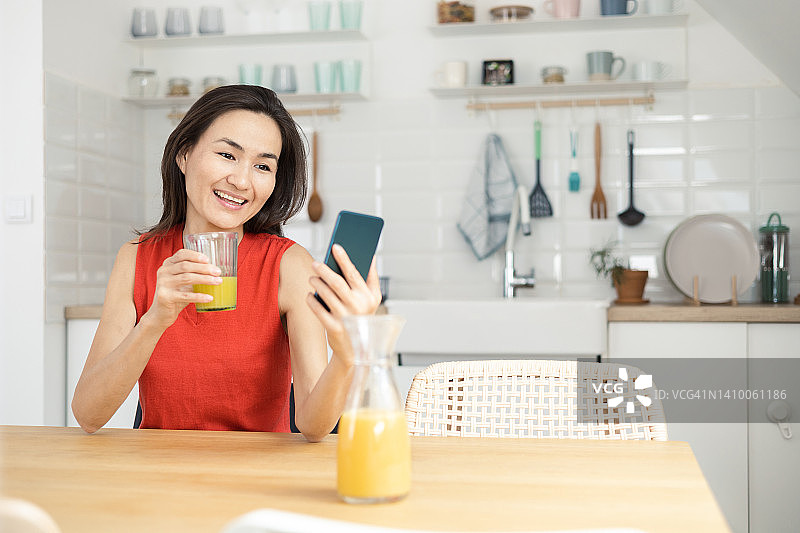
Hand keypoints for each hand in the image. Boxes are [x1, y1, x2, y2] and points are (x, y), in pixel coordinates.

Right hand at [144, 249, 222, 329]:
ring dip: (205, 279)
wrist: (161, 313)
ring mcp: (163, 284)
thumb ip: (193, 274)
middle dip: (204, 268)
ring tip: (218, 282)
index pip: (181, 254)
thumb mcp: (183, 281)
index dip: (195, 255)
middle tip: (218, 272)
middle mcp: (164, 272)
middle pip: (186, 266)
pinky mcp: (165, 297)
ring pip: (187, 278)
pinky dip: (199, 296)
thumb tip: (215, 271)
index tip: (208, 260)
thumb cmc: (176, 295)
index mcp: (168, 264)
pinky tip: (210, 297)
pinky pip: (186, 296)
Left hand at [305, 244, 381, 360]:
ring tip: (312, 278)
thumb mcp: (373, 300)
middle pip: (336, 282)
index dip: (344, 259)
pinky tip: (310, 294)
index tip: (335, 247)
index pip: (354, 273)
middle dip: (324, 270)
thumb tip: (371, 257)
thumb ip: (372, 278)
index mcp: (368, 297)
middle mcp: (357, 306)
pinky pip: (317, 308)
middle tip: (315, 263)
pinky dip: (311, 300)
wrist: (356, 349)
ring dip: (317, 283)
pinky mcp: (333, 327)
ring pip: (325, 293)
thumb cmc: (362, 319)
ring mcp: (345, 317)